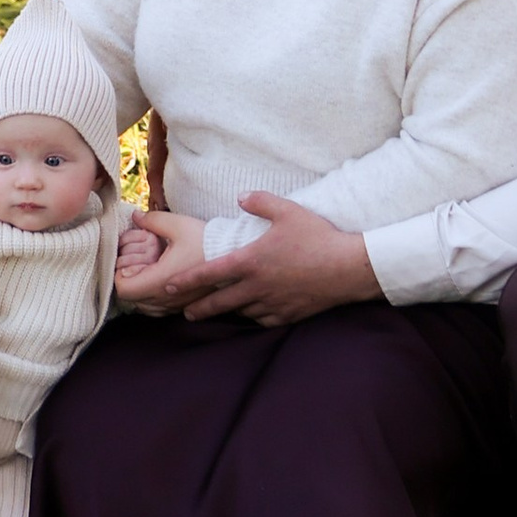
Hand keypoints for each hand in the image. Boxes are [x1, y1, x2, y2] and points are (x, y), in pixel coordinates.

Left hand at [115, 213, 238, 309]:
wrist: (235, 257)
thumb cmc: (207, 240)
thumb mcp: (177, 224)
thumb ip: (152, 220)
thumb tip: (136, 216)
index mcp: (161, 280)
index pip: (123, 290)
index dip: (119, 274)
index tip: (128, 260)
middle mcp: (167, 299)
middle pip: (131, 299)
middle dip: (130, 280)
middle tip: (139, 262)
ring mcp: (176, 307)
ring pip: (144, 307)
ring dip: (141, 290)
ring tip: (151, 271)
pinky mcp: (185, 307)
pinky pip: (159, 310)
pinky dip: (154, 298)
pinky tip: (163, 280)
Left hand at [176, 194, 379, 327]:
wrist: (347, 267)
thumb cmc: (316, 236)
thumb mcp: (287, 210)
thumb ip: (259, 202)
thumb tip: (240, 196)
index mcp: (250, 261)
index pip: (209, 274)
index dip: (186, 281)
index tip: (169, 287)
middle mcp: (257, 286)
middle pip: (219, 302)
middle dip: (199, 308)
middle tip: (185, 312)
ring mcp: (272, 303)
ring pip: (241, 312)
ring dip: (226, 312)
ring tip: (216, 311)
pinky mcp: (288, 315)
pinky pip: (263, 320)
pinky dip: (253, 317)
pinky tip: (251, 313)